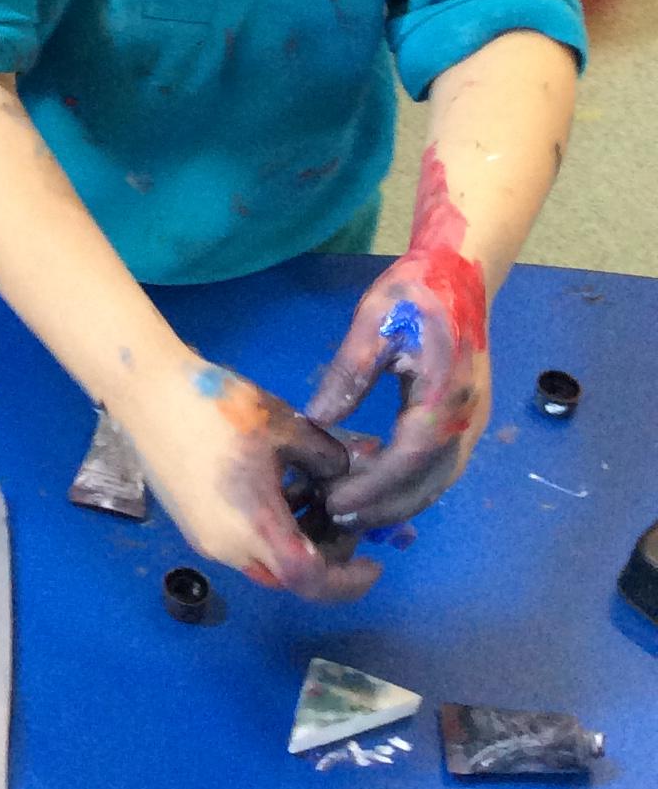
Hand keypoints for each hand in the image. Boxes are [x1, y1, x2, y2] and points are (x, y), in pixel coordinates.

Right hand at [122, 356, 380, 601]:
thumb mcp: (286, 424)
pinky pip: (240, 543)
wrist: (148, 392)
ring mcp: (204, 537)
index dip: (348, 582)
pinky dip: (267, 529)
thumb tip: (343, 471)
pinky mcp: (190, 522)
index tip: (373, 563)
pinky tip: (272, 485)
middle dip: (324, 555)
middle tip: (341, 515)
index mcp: (255, 526)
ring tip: (309, 492)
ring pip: (263, 560)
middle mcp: (228, 547)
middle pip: (288, 575)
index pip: (310, 580)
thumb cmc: (218, 408)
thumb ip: (326, 456)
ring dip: (294, 540)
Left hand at [308, 249, 490, 524]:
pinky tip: (378, 483)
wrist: (462, 272)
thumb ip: (348, 372)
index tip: (334, 502)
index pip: (408, 457)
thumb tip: (318, 419)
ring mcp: (472, 421)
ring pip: (438, 479)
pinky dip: (412, 483)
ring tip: (351, 509)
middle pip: (428, 481)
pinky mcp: (467, 419)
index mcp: (443, 393)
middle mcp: (466, 417)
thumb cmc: (415, 291)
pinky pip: (442, 465)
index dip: (372, 487)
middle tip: (335, 516)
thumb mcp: (374, 320)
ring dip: (398, 500)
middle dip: (383, 505)